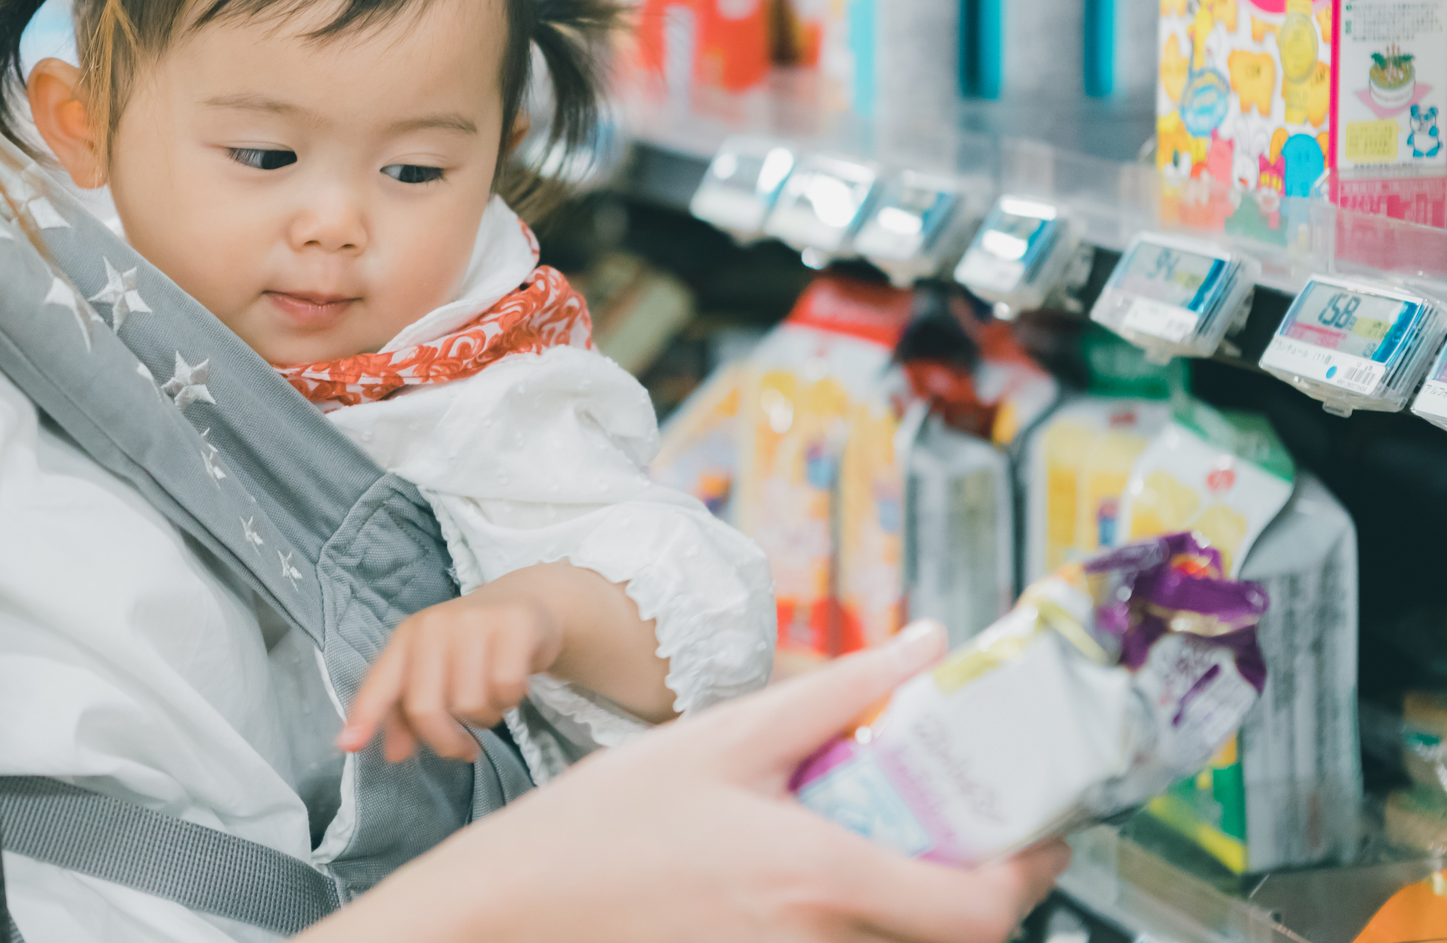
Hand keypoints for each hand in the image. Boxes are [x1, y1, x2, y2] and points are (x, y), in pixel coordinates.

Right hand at [306, 622, 1069, 942]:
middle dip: (976, 887)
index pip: (976, 911)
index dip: (1028, 874)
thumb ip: (836, 690)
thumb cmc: (605, 822)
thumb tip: (926, 642)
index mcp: (818, 878)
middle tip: (969, 828)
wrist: (515, 907)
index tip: (1039, 831)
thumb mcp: (722, 736)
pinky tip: (822, 880)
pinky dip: (856, 927)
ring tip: (893, 844)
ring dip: (915, 907)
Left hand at [338, 569, 565, 763]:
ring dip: (486, 718)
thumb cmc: (473, 647)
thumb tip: (395, 754)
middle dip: (445, 741)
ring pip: (470, 704)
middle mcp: (434, 625)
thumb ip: (408, 713)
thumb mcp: (436, 672)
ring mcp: (474, 621)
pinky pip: (506, 688)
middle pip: (425, 707)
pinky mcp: (513, 625)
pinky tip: (512, 688)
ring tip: (491, 702)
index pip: (381, 682)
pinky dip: (511, 700)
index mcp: (407, 638)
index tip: (350, 745)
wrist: (526, 603)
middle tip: (463, 749)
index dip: (365, 714)